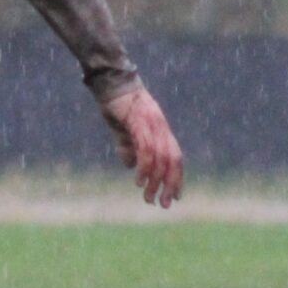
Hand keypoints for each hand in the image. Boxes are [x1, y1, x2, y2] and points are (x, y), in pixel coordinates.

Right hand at [99, 84, 183, 208]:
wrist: (111, 82)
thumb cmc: (116, 105)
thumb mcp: (123, 130)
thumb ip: (129, 147)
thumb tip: (131, 165)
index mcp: (161, 130)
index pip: (176, 158)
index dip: (177, 178)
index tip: (174, 197)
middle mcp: (161, 128)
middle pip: (174, 161)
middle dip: (170, 185)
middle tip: (162, 204)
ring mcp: (152, 125)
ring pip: (161, 160)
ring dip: (155, 182)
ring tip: (147, 198)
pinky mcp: (140, 123)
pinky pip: (147, 150)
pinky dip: (145, 168)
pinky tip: (139, 181)